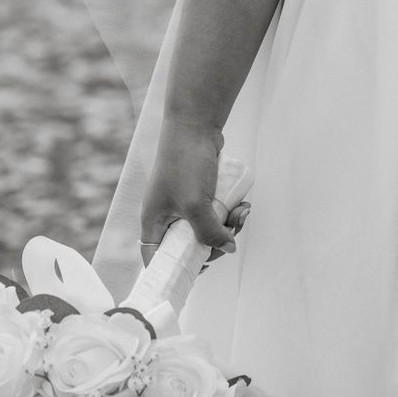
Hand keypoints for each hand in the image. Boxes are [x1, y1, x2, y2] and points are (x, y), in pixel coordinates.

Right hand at [140, 114, 241, 265]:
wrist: (195, 127)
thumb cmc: (186, 165)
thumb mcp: (195, 205)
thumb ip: (209, 232)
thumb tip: (228, 249)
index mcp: (154, 223)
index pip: (158, 259)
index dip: (177, 269)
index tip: (202, 269)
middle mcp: (166, 217)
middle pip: (190, 247)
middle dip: (216, 242)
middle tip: (232, 233)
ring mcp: (183, 205)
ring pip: (208, 230)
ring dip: (230, 226)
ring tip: (243, 213)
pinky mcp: (200, 195)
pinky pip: (216, 213)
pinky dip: (231, 213)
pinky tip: (243, 204)